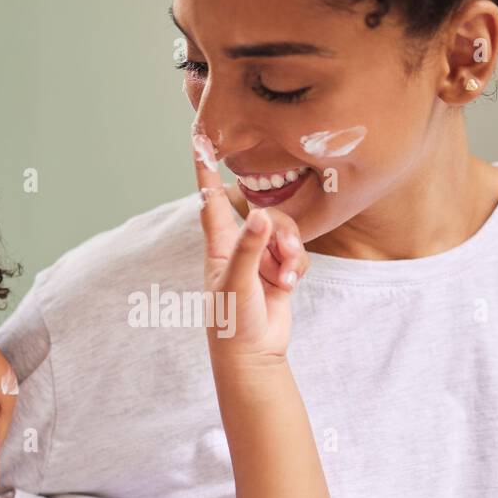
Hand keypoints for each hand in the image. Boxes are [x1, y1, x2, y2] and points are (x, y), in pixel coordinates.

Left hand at [194, 136, 309, 362]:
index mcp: (219, 246)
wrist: (253, 357)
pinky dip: (297, 267)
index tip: (200, 139)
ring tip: (285, 279)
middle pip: (266, 215)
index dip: (206, 170)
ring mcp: (262, 260)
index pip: (212, 200)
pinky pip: (297, 253)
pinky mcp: (280, 271)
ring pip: (285, 233)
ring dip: (291, 254)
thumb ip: (250, 249)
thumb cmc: (233, 323)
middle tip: (282, 254)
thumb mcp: (238, 284)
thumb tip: (259, 214)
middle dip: (280, 231)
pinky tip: (290, 286)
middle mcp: (240, 247)